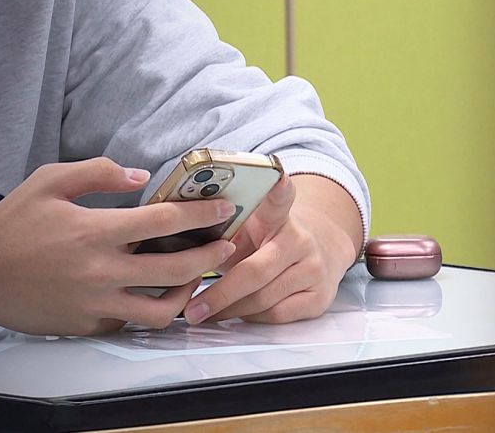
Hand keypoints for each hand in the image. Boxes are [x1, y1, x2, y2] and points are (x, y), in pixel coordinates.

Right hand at [0, 157, 236, 335]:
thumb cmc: (12, 223)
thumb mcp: (49, 181)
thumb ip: (97, 172)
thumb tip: (140, 176)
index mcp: (95, 231)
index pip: (165, 221)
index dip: (202, 214)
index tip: (224, 209)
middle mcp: (102, 272)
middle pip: (176, 270)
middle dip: (211, 257)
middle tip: (226, 247)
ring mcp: (95, 305)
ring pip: (160, 311)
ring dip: (186, 295)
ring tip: (193, 280)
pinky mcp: (85, 327)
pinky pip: (128, 324)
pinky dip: (144, 310)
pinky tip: (148, 295)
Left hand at [183, 174, 361, 323]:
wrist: (319, 251)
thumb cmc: (267, 240)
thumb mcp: (247, 227)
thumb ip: (223, 231)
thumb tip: (174, 245)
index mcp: (278, 216)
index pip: (280, 198)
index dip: (278, 187)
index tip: (275, 177)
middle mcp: (300, 240)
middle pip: (255, 271)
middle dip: (219, 294)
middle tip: (192, 309)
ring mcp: (314, 269)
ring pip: (263, 299)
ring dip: (229, 309)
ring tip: (203, 313)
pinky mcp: (320, 297)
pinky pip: (276, 315)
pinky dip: (250, 317)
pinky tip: (235, 313)